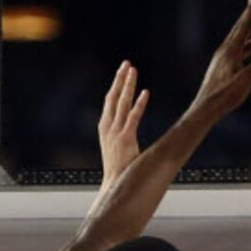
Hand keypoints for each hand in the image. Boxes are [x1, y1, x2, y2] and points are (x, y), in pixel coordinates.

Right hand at [98, 62, 148, 189]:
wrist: (114, 186)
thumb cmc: (118, 171)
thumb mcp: (117, 150)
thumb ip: (122, 138)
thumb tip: (129, 133)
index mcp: (104, 128)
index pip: (109, 102)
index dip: (116, 86)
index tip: (122, 73)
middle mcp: (108, 128)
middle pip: (113, 97)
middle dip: (120, 79)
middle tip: (127, 64)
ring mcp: (116, 133)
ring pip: (121, 103)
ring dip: (127, 85)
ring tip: (133, 70)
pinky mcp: (125, 139)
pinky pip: (133, 117)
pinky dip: (139, 104)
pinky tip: (146, 92)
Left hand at [195, 0, 250, 114]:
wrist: (205, 111)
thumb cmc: (223, 96)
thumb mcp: (244, 79)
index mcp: (230, 51)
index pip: (243, 25)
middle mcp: (227, 52)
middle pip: (244, 31)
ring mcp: (226, 62)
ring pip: (246, 47)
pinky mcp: (227, 72)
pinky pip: (245, 62)